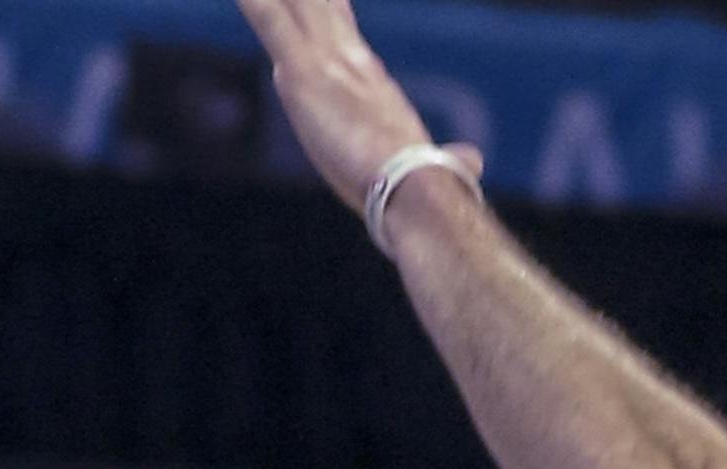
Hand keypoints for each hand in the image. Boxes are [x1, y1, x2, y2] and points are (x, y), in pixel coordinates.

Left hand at [232, 0, 449, 211]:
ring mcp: (326, 62)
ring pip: (294, 3)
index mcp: (371, 81)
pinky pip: (269, 22)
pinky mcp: (304, 75)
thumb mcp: (429, 166)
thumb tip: (474, 163)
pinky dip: (252, 3)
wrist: (419, 192)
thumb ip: (451, 158)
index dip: (328, 2)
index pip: (339, 23)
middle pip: (317, 2)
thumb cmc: (427, 192)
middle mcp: (348, 60)